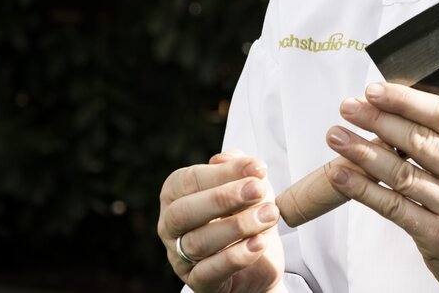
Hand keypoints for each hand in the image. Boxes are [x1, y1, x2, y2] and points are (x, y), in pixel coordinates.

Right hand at [158, 150, 284, 291]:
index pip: (189, 180)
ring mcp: (180, 257)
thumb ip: (236, 167)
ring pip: (197, 242)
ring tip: (269, 215)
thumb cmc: (247, 214)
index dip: (225, 172)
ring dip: (238, 226)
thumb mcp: (247, 186)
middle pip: (184, 212)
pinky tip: (259, 243)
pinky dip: (236, 257)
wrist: (260, 260)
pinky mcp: (198, 283)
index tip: (259, 168)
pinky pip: (209, 272)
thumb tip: (224, 158)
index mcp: (176, 195)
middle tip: (259, 190)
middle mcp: (170, 226)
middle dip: (224, 198)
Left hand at [325, 83, 438, 292]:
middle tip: (349, 107)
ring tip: (336, 136)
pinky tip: (342, 175)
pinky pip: (394, 207)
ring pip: (402, 173)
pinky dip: (363, 189)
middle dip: (379, 119)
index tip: (375, 91)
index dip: (407, 100)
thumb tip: (399, 110)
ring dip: (362, 151)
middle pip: (420, 140)